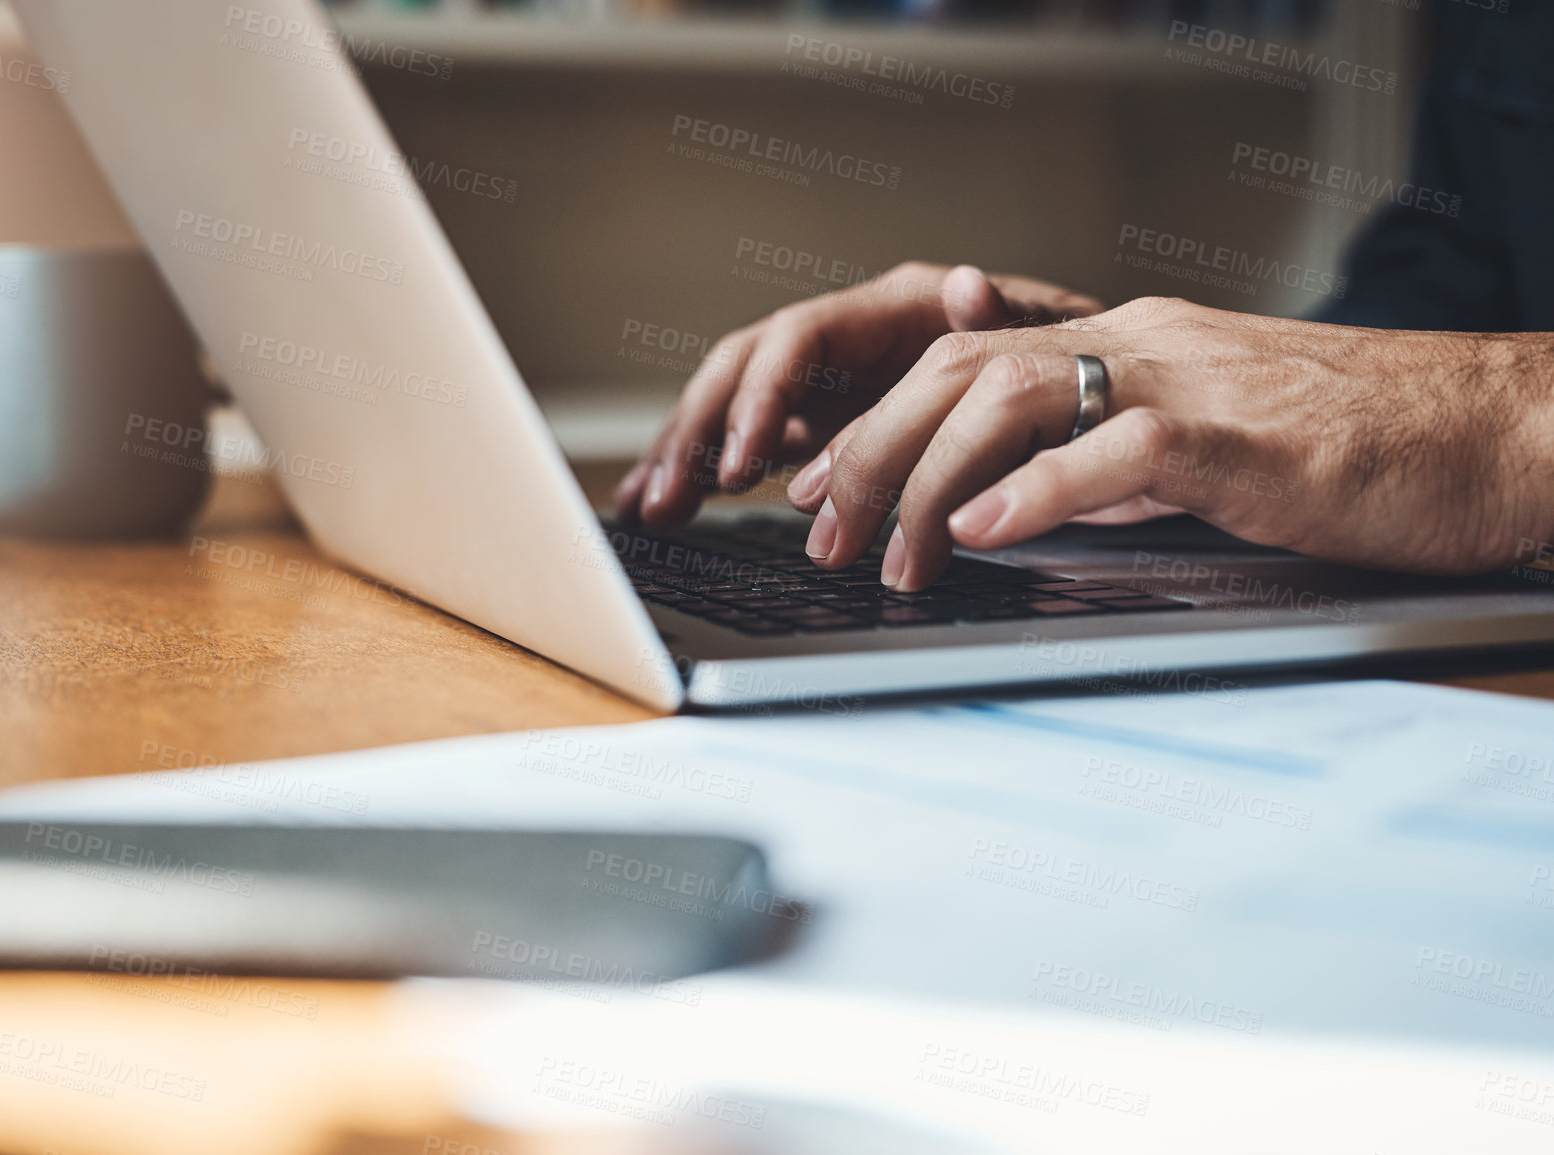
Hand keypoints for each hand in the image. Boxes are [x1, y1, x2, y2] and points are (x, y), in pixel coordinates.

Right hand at [613, 263, 1102, 524]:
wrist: (1086, 389)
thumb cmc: (1067, 363)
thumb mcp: (1047, 342)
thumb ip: (998, 318)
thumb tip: (965, 283)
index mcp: (891, 308)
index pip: (796, 340)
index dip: (761, 398)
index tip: (742, 462)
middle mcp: (848, 336)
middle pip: (743, 369)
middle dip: (697, 432)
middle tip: (668, 497)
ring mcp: (830, 380)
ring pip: (733, 405)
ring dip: (684, 456)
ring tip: (649, 511)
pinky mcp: (824, 422)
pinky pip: (748, 442)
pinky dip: (702, 472)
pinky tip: (662, 507)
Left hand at [783, 296, 1553, 588]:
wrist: (1494, 430)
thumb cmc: (1358, 451)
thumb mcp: (1203, 458)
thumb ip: (1108, 473)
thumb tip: (1015, 510)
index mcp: (1129, 350)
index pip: (967, 362)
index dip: (879, 419)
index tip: (819, 480)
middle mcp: (1143, 347)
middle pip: (961, 369)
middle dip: (871, 448)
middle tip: (817, 527)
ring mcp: (1190, 382)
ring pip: (1015, 396)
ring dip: (930, 477)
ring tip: (887, 552)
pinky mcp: (1245, 438)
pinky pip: (1119, 447)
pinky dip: (1037, 487)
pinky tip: (981, 528)